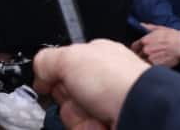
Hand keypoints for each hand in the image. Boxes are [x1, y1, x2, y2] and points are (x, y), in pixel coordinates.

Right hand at [33, 40, 148, 129]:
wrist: (141, 113)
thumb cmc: (114, 79)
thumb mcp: (69, 57)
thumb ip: (47, 60)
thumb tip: (38, 72)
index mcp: (97, 57)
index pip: (64, 67)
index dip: (56, 77)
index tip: (50, 82)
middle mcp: (102, 82)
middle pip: (66, 96)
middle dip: (68, 101)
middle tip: (78, 97)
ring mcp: (106, 107)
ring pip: (73, 116)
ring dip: (78, 118)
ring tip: (95, 115)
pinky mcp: (106, 125)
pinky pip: (84, 129)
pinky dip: (88, 128)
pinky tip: (100, 125)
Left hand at [130, 24, 179, 66]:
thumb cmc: (171, 35)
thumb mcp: (159, 28)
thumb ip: (148, 27)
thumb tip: (141, 24)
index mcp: (144, 41)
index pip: (134, 47)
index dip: (136, 49)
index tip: (138, 50)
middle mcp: (146, 50)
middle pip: (138, 55)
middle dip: (141, 55)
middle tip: (147, 55)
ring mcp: (151, 58)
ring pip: (144, 62)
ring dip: (146, 61)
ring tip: (153, 59)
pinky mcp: (157, 65)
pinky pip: (150, 67)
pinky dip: (152, 66)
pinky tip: (157, 63)